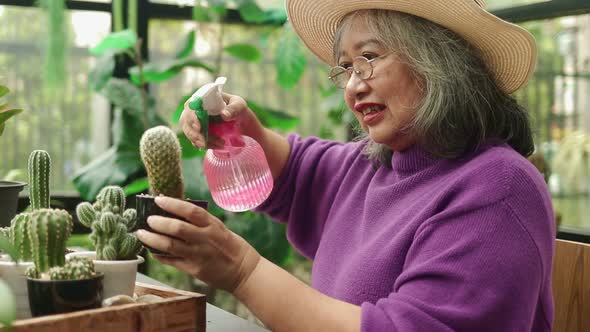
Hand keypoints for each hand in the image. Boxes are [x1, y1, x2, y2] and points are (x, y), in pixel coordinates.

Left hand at [136, 196, 260, 292]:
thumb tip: (176, 211)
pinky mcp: (194, 269)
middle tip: (148, 219)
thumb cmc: (230, 246)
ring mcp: (198, 255)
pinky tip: (152, 250)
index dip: (173, 204)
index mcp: (213, 225)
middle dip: (159, 222)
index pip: (191, 211)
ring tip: (142, 234)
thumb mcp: (219, 228)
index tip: (158, 199)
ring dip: (152, 239)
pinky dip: (159, 255)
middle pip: (177, 228)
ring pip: (170, 245)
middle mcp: (205, 239)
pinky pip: (172, 261)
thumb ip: (201, 221)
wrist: (243, 271)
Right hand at [180, 92, 261, 149]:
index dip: (191, 116)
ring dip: (201, 141)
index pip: (191, 106)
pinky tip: (217, 146)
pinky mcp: (198, 132)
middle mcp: (195, 109)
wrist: (240, 121)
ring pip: (190, 132)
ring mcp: (195, 121)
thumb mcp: (239, 106)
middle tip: (205, 143)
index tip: (198, 127)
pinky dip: (205, 145)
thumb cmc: (238, 109)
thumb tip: (224, 115)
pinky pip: (195, 140)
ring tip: (220, 144)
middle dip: (194, 134)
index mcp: (202, 99)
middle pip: (186, 121)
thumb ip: (233, 109)